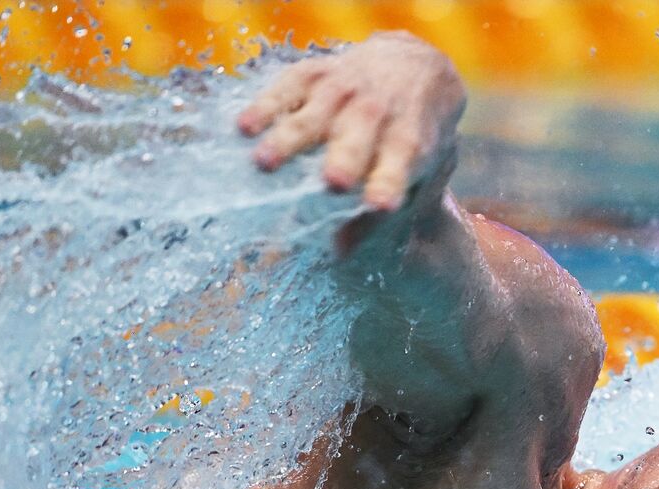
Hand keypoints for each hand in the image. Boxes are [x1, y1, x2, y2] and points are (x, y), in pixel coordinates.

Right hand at [238, 32, 465, 210]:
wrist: (413, 67)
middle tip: (332, 182)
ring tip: (263, 163)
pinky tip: (244, 127)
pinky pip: (286, 89)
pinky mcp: (314, 73)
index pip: (399, 166)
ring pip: (314, 116)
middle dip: (344, 159)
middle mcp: (376, 114)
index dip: (389, 184)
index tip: (381, 205)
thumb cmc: (410, 135)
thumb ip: (378, 214)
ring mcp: (343, 90)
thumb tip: (339, 252)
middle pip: (357, 139)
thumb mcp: (415, 174)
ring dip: (289, 139)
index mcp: (407, 142)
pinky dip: (265, 108)